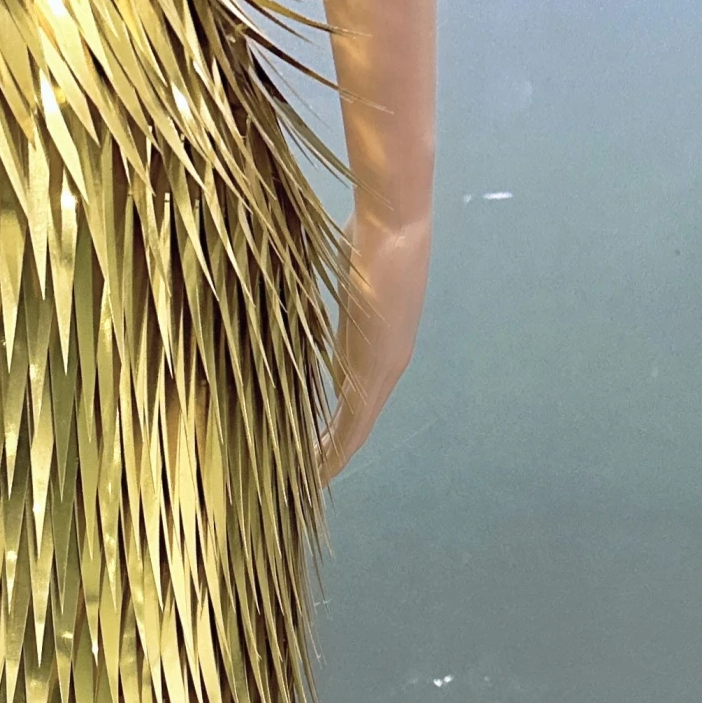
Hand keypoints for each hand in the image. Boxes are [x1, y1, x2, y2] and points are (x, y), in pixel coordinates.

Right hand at [320, 205, 429, 483]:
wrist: (394, 220)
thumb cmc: (371, 231)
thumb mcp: (354, 272)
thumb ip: (344, 297)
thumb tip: (329, 301)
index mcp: (386, 343)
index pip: (361, 397)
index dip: (341, 425)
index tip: (317, 446)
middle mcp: (390, 363)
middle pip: (360, 422)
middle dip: (335, 451)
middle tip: (308, 477)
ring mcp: (383, 369)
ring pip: (356, 431)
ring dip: (332, 458)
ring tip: (308, 482)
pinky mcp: (372, 370)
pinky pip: (352, 425)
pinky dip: (334, 452)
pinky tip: (317, 472)